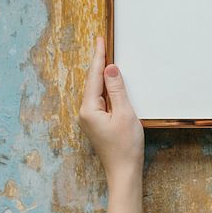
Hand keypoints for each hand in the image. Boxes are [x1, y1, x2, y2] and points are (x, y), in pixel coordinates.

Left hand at [79, 36, 144, 185]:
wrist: (124, 172)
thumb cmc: (125, 146)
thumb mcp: (124, 113)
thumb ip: (117, 89)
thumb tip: (110, 68)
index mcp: (89, 109)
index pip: (94, 77)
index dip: (98, 57)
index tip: (100, 40)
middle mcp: (85, 113)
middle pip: (92, 81)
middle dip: (98, 62)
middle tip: (101, 43)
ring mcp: (90, 119)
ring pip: (96, 90)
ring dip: (101, 74)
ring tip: (105, 56)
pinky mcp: (97, 123)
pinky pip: (100, 99)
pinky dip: (105, 87)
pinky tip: (110, 81)